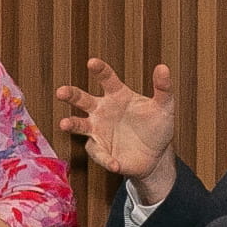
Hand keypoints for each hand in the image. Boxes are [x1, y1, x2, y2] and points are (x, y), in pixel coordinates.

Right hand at [55, 58, 177, 201]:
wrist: (157, 156)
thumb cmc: (157, 127)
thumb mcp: (164, 107)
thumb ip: (163, 88)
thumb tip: (163, 67)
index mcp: (118, 95)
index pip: (107, 79)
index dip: (100, 70)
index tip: (92, 63)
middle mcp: (103, 111)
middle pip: (82, 100)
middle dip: (71, 95)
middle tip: (61, 92)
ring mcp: (99, 131)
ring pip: (79, 125)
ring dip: (71, 124)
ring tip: (64, 124)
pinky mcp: (101, 151)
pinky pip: (98, 153)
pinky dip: (106, 159)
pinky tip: (115, 163)